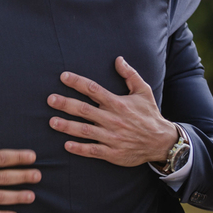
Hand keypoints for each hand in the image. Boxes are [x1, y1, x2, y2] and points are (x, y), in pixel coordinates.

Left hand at [47, 57, 178, 166]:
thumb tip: (118, 59)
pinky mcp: (113, 153)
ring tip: (52, 121)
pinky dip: (80, 149)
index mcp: (118, 103)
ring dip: (68, 126)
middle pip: (85, 110)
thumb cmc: (150, 114)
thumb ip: (130, 75)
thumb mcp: (144, 91)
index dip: (78, 82)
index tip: (63, 76)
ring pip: (86, 131)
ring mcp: (112, 137)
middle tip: (50, 99)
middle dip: (66, 104)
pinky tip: (66, 145)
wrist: (162, 142)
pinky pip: (93, 151)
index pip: (94, 90)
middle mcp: (113, 119)